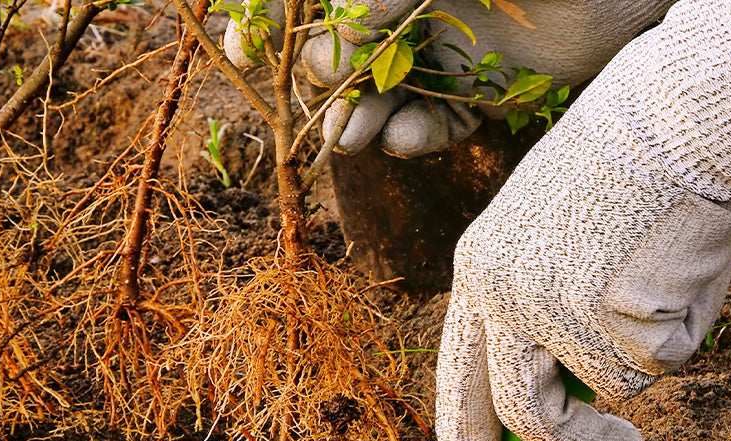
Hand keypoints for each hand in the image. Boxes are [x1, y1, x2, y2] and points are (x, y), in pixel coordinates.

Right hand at [221, 0, 673, 156]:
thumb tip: (348, 26)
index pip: (316, 5)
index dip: (272, 25)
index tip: (245, 49)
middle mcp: (412, 10)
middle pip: (337, 54)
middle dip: (321, 80)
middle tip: (327, 97)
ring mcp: (446, 52)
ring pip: (380, 97)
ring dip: (360, 119)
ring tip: (355, 136)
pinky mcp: (485, 91)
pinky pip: (435, 124)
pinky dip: (417, 136)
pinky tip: (410, 137)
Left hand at [435, 0, 730, 440]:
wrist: (668, 118)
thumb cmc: (623, 171)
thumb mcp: (552, 237)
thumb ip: (543, 313)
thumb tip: (566, 404)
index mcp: (479, 272)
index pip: (460, 377)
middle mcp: (503, 298)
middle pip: (524, 413)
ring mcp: (556, 314)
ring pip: (615, 384)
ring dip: (653, 347)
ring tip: (665, 272)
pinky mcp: (615, 322)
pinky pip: (665, 359)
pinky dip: (688, 324)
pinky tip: (683, 262)